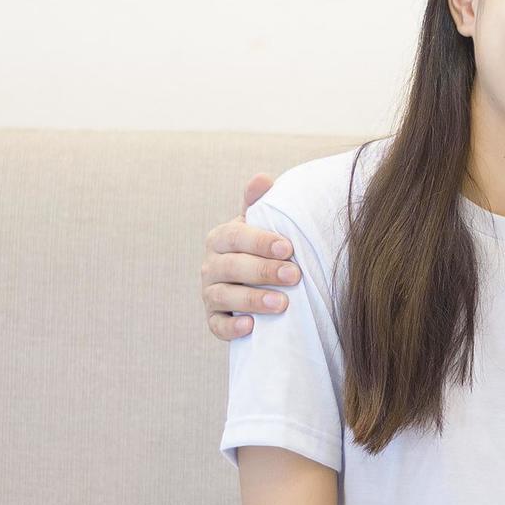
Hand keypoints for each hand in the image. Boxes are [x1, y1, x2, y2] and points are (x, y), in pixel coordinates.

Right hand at [201, 171, 296, 340]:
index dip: (259, 241)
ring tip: (282, 304)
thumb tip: (263, 178)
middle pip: (231, 267)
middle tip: (294, 275)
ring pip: (223, 297)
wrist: (257, 285)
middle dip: (263, 271)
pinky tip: (251, 327)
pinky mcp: (214, 319)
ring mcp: (210, 293)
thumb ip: (259, 203)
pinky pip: (217, 326)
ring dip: (252, 300)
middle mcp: (211, 265)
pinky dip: (232, 327)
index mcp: (221, 239)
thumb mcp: (260, 225)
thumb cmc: (262, 250)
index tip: (288, 247)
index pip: (234, 237)